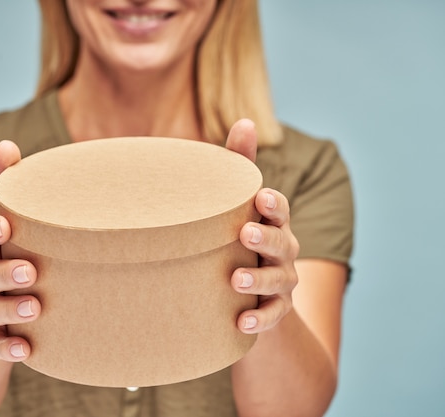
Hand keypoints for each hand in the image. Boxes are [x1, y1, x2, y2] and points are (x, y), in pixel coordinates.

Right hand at [0, 141, 41, 360]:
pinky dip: (6, 348)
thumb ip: (6, 187)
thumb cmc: (6, 253)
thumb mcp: (6, 223)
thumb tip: (8, 143)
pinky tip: (25, 350)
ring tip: (33, 309)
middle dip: (3, 273)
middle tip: (30, 272)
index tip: (4, 226)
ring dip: (8, 309)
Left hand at [225, 120, 299, 332]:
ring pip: (278, 280)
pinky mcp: (276, 310)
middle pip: (282, 243)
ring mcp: (283, 281)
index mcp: (272, 222)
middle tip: (245, 235)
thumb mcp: (239, 204)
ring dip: (259, 280)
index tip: (261, 198)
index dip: (273, 205)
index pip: (278, 210)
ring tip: (236, 281)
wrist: (252, 289)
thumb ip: (240, 165)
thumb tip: (245, 119)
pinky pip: (272, 317)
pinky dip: (259, 320)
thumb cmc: (240, 235)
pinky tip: (240, 324)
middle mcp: (283, 250)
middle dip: (266, 239)